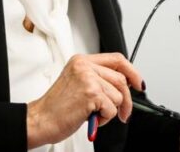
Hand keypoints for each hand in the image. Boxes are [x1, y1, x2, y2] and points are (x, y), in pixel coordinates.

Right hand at [26, 53, 143, 147]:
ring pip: (118, 96)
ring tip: (94, 113)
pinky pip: (112, 109)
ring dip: (110, 111)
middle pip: (121, 79)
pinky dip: (104, 118)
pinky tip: (91, 118)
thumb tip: (125, 84)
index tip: (139, 83)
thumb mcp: (77, 83)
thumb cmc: (57, 107)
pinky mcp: (90, 94)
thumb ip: (97, 78)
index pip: (117, 58)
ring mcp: (88, 79)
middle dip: (126, 100)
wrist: (40, 120)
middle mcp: (85, 66)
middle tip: (123, 113)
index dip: (132, 71)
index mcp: (82, 61)